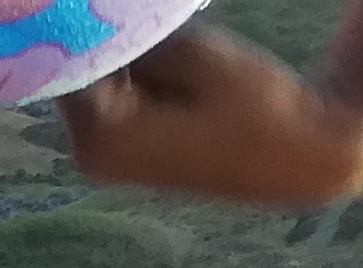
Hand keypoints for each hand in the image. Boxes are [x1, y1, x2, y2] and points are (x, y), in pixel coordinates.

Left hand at [58, 30, 349, 201]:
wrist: (298, 157)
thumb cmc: (256, 105)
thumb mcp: (193, 55)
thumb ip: (133, 39)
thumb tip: (91, 21)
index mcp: (101, 133)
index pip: (64, 56)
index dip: (80, 21)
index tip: (100, 5)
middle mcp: (88, 153)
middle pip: (72, 71)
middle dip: (95, 38)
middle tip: (131, 15)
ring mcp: (100, 157)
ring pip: (90, 83)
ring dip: (111, 55)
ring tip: (156, 42)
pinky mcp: (118, 152)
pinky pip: (106, 98)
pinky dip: (122, 75)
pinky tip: (156, 64)